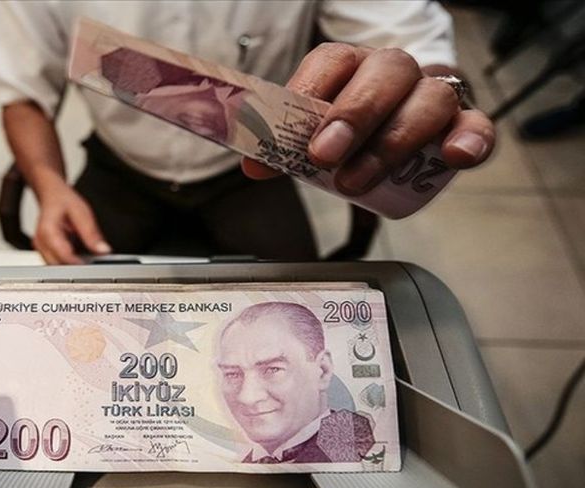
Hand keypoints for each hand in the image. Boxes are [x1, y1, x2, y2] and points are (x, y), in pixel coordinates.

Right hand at [33, 182, 110, 263]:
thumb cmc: (63, 200)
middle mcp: (40, 242)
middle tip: (94, 265)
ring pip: (57, 266)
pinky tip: (78, 255)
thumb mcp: (81, 212)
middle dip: (76, 267)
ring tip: (87, 258)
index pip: (64, 255)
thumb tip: (103, 250)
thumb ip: (91, 233)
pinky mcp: (45, 251)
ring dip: (72, 265)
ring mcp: (41, 248)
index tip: (94, 266)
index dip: (80, 264)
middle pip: (58, 265)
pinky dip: (68, 261)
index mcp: (48, 231)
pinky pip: (57, 262)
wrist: (50, 194)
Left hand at [242, 43, 495, 194]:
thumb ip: (287, 148)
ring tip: (358, 181)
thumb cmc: (351, 130)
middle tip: (323, 156)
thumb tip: (255, 165)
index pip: (332, 61)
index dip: (310, 92)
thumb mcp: (314, 136)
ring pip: (429, 100)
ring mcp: (432, 95)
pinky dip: (470, 139)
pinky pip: (477, 125)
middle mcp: (395, 72)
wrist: (396, 128)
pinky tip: (452, 157)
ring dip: (393, 141)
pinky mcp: (464, 123)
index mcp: (351, 65)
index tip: (292, 131)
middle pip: (385, 73)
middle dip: (353, 115)